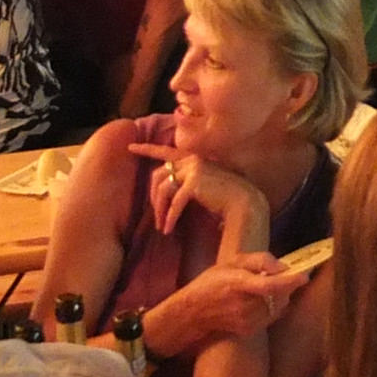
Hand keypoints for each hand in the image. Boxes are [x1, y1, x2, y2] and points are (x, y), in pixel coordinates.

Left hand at [128, 143, 264, 236]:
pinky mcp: (194, 182)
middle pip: (159, 176)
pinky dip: (170, 217)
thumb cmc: (225, 198)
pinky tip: (168, 229)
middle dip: (153, 199)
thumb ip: (187, 182)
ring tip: (162, 226)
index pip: (166, 152)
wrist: (245, 203)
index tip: (131, 147)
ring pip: (163, 189)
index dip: (147, 149)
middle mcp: (192, 159)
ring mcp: (193, 168)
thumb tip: (165, 191)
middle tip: (156, 217)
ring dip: (160, 211)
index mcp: (194, 158)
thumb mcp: (203, 185)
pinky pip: (173, 202)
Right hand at [163, 255, 308, 345]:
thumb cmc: (212, 282)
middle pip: (279, 296)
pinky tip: (264, 299)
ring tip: (272, 286)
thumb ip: (260, 260)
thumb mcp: (232, 262)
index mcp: (239, 284)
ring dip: (283, 296)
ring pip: (279, 307)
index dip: (290, 281)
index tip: (304, 275)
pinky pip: (272, 316)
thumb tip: (283, 266)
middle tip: (287, 275)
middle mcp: (244, 305)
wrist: (193, 312)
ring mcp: (247, 321)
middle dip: (289, 285)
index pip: (270, 286)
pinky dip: (275, 306)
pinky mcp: (248, 330)